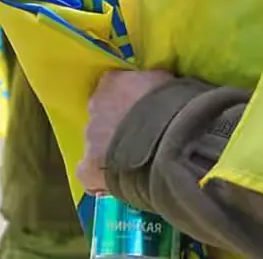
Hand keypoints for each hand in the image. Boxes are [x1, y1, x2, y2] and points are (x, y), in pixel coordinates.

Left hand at [76, 69, 173, 194]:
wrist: (169, 139)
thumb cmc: (172, 105)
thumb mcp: (166, 81)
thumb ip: (152, 82)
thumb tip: (153, 87)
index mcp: (112, 83)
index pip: (113, 86)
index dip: (127, 98)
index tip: (141, 106)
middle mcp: (94, 108)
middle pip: (103, 116)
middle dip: (118, 124)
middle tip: (142, 134)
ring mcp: (90, 140)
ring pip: (98, 144)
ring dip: (113, 149)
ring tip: (138, 159)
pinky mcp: (89, 169)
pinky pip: (91, 173)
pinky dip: (102, 176)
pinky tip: (121, 179)